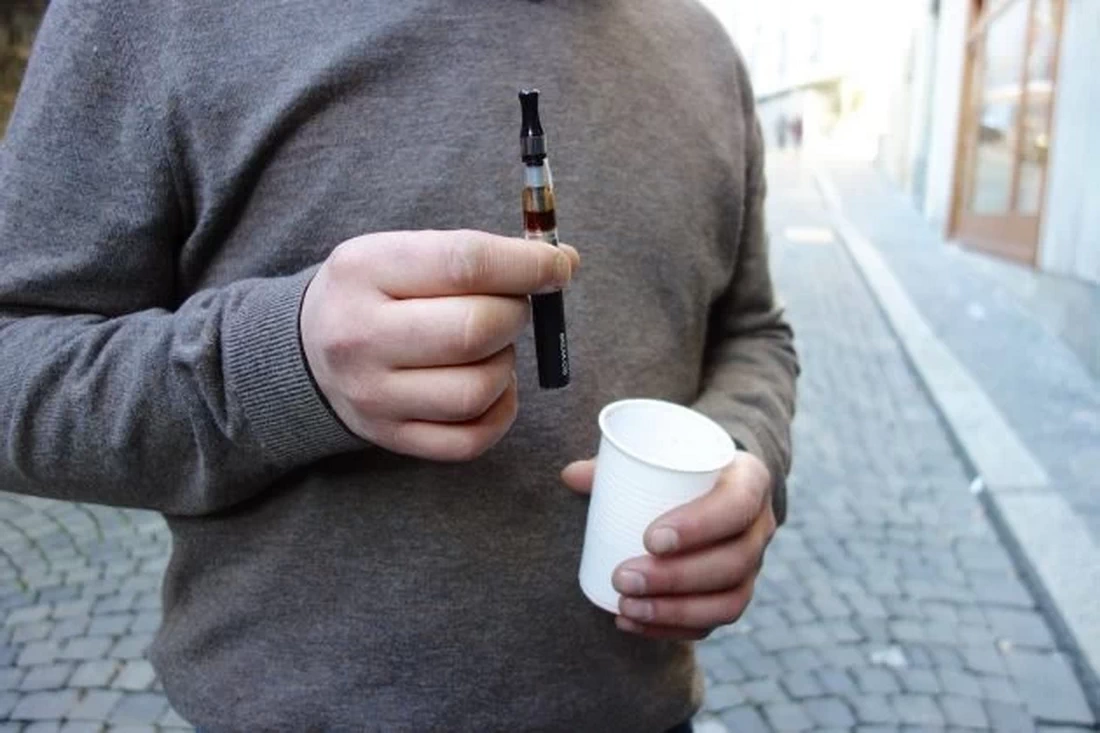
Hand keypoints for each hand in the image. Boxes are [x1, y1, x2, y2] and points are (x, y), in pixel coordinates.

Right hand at [301, 229, 578, 460]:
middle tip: (513, 307)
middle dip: (516, 314)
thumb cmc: (375, 293)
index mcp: (364, 270)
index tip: (559, 265)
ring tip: (490, 347)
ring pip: (478, 390)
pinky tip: (492, 386)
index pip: (465, 263)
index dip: (528, 265)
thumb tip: (560, 263)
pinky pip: (472, 439)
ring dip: (506, 365)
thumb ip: (473, 255)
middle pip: (475, 330)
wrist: (308, 352)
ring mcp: (374, 396)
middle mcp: (361, 335)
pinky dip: (500, 411)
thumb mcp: (400, 251)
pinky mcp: (391, 438)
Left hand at [562, 450, 775, 639]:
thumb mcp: (661, 455)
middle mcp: (760, 527)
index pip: (736, 507)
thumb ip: (618, 463)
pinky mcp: (735, 595)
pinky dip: (670, 629)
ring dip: (673, 610)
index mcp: (750, 481)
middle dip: (675, 578)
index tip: (650, 538)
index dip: (699, 527)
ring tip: (624, 605)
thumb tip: (570, 475)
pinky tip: (632, 622)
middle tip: (623, 577)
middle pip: (732, 563)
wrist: (716, 487)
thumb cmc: (681, 467)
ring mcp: (752, 567)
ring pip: (727, 602)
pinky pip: (713, 624)